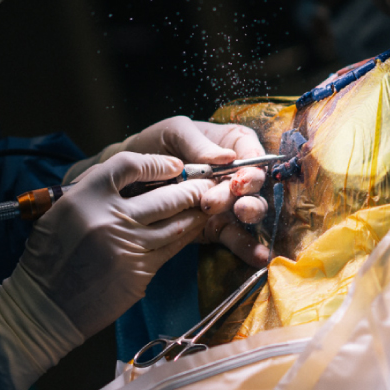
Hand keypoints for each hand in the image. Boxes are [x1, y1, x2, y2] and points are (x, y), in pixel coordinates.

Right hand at [0, 152, 209, 389]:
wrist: (45, 306)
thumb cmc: (50, 257)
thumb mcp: (61, 211)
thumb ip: (94, 190)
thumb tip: (135, 175)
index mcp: (85, 197)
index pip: (129, 165)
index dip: (157, 162)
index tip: (173, 165)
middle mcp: (109, 219)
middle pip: (165, 195)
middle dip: (191, 188)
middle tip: (207, 182)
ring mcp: (128, 247)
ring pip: (176, 223)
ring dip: (196, 211)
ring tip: (208, 202)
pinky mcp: (140, 272)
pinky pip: (172, 247)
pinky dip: (187, 235)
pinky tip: (195, 227)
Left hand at [65, 116, 269, 266]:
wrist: (130, 178)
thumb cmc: (155, 146)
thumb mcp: (175, 132)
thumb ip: (197, 143)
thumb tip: (228, 157)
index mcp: (230, 145)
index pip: (252, 155)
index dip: (252, 166)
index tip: (241, 177)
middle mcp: (234, 175)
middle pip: (252, 185)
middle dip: (245, 190)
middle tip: (228, 194)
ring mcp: (226, 202)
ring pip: (247, 210)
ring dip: (249, 214)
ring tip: (240, 214)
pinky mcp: (215, 226)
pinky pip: (235, 236)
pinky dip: (247, 247)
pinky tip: (259, 256)